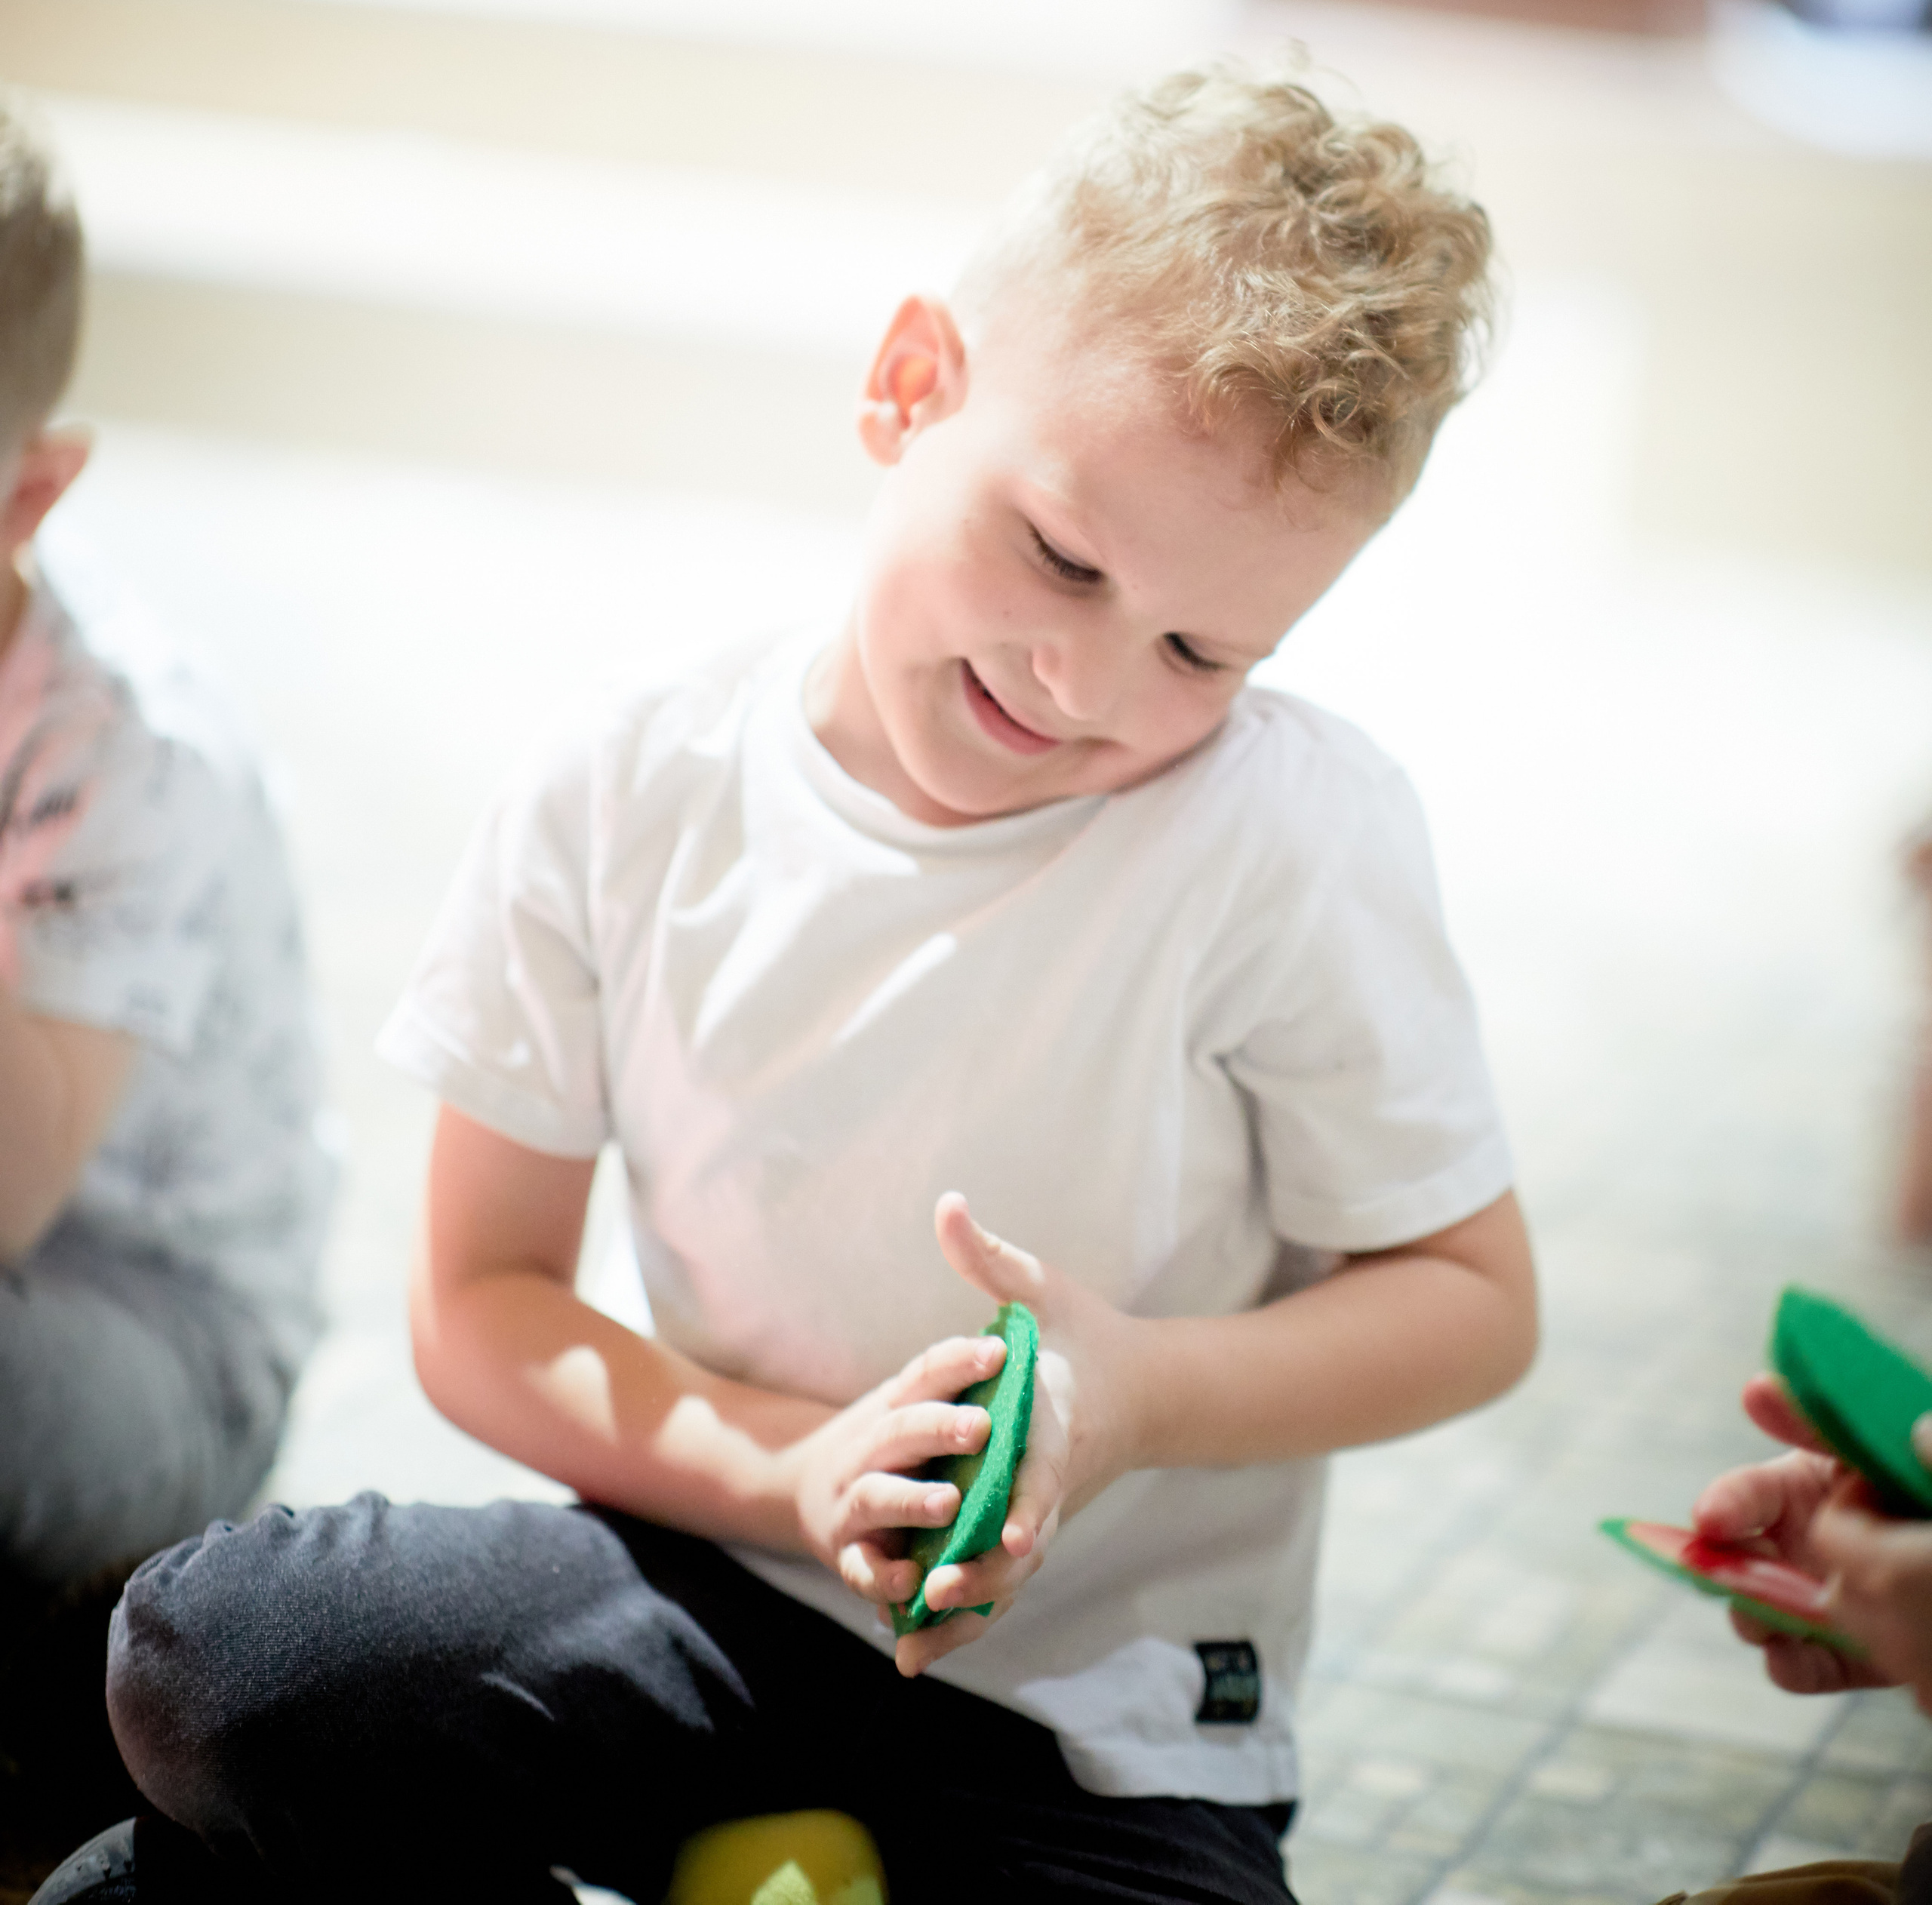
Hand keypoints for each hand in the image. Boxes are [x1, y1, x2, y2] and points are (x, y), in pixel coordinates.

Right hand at [786, 1331, 1006, 1609]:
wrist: (805, 1493)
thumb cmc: (886, 1449)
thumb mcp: (908, 1408)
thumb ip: (947, 1383)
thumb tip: (1006, 1343)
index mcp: (892, 1409)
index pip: (924, 1376)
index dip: (959, 1362)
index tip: (1000, 1351)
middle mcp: (867, 1451)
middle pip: (900, 1432)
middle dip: (939, 1428)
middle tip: (981, 1426)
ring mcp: (852, 1504)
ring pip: (877, 1497)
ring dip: (913, 1501)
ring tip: (950, 1502)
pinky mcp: (848, 1556)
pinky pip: (862, 1569)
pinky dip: (883, 1578)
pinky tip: (913, 1580)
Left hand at [891, 1192, 1142, 1677]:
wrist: (1144, 1387)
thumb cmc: (1086, 1332)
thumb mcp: (1042, 1289)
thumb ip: (989, 1256)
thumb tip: (948, 1203)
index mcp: (1058, 1423)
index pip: (1045, 1468)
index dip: (1027, 1501)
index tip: (1003, 1530)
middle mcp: (1054, 1478)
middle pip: (1025, 1538)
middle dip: (984, 1571)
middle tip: (938, 1593)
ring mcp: (1046, 1510)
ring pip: (1011, 1575)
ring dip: (968, 1613)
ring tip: (912, 1648)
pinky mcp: (1034, 1529)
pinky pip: (1001, 1582)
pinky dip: (967, 1618)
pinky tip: (916, 1651)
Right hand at [1692, 1373, 1916, 1697]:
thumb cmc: (1912, 1480)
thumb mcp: (1872, 1444)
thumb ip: (1824, 1424)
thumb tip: (1757, 1388)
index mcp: (1804, 1488)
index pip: (1747, 1494)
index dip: (1723, 1504)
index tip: (1710, 1520)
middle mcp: (1805, 1543)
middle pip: (1738, 1561)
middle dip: (1720, 1572)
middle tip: (1720, 1579)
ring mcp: (1824, 1598)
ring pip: (1764, 1615)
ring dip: (1751, 1619)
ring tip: (1761, 1624)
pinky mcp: (1852, 1651)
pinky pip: (1811, 1666)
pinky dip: (1793, 1667)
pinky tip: (1788, 1660)